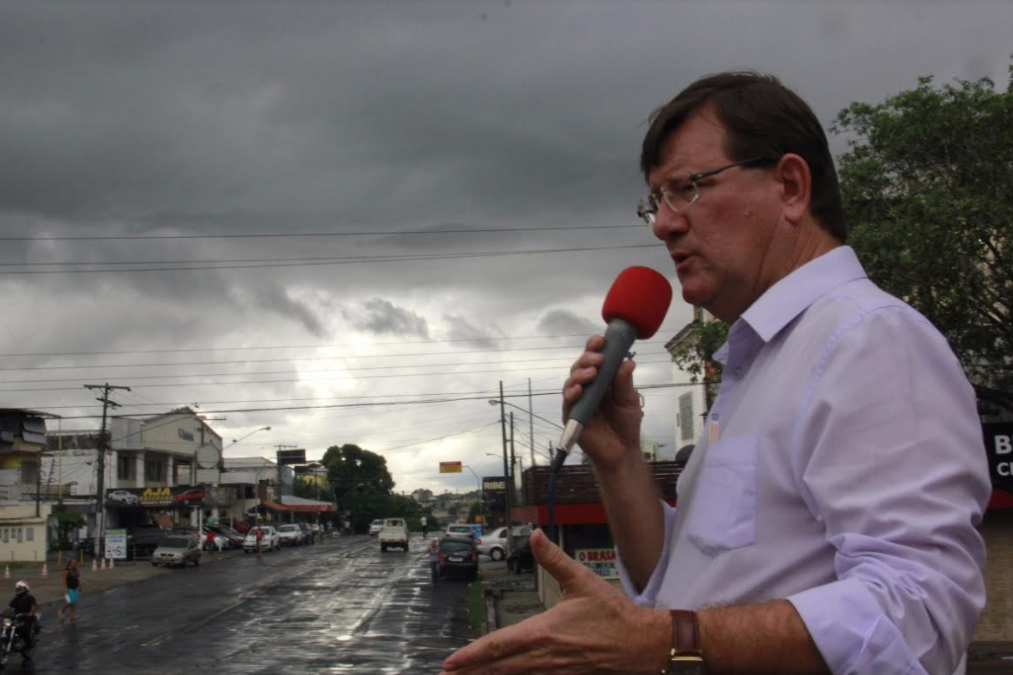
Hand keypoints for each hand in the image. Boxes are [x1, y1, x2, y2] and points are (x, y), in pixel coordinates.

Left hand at [440, 529, 668, 674]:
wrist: (642, 643)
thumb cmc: (613, 614)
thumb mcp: (582, 580)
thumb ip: (553, 559)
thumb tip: (535, 535)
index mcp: (544, 632)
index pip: (499, 645)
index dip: (472, 655)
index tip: (452, 661)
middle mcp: (544, 656)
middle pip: (499, 668)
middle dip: (472, 673)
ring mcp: (554, 671)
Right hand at [563, 335, 643, 469]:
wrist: (622, 451)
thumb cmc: (626, 424)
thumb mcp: (630, 401)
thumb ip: (625, 383)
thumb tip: (627, 362)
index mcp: (601, 379)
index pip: (594, 358)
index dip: (594, 347)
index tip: (601, 340)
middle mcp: (587, 387)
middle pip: (580, 366)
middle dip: (587, 359)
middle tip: (599, 359)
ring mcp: (577, 401)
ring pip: (571, 381)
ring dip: (580, 374)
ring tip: (592, 372)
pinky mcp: (571, 416)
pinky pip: (568, 402)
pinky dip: (572, 393)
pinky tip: (579, 390)